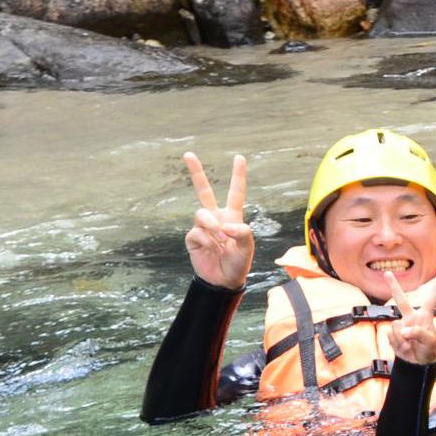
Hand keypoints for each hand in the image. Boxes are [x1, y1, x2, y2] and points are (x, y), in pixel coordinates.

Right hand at [183, 152, 253, 289]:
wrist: (223, 281)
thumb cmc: (238, 263)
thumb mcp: (247, 247)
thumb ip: (242, 232)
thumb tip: (224, 224)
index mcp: (233, 216)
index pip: (235, 192)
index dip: (238, 175)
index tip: (239, 157)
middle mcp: (216, 218)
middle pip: (203, 191)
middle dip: (196, 172)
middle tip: (188, 154)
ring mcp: (203, 227)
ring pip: (201, 214)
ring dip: (212, 226)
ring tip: (221, 240)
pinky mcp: (192, 238)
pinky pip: (196, 232)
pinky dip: (206, 240)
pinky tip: (212, 249)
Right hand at [384, 270, 435, 366]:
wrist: (418, 363)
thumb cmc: (429, 350)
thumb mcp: (429, 342)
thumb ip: (418, 333)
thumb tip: (404, 330)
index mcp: (424, 316)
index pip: (431, 299)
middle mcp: (411, 317)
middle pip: (400, 299)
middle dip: (393, 286)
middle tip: (387, 273)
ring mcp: (401, 325)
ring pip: (396, 326)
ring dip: (402, 339)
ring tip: (410, 346)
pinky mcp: (393, 334)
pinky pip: (391, 336)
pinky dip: (397, 344)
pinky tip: (404, 348)